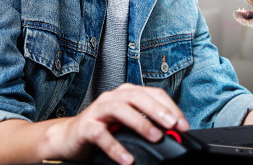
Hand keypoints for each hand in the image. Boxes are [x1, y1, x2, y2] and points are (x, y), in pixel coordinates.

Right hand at [42, 83, 189, 164]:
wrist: (69, 137)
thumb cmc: (102, 128)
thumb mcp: (127, 123)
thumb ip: (147, 123)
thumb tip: (173, 133)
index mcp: (127, 94)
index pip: (153, 93)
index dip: (171, 107)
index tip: (183, 124)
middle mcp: (113, 98)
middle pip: (138, 97)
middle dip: (158, 110)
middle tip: (172, 124)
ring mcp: (99, 110)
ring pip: (121, 110)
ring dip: (140, 123)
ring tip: (155, 137)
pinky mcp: (86, 126)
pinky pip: (101, 135)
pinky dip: (116, 147)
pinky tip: (127, 159)